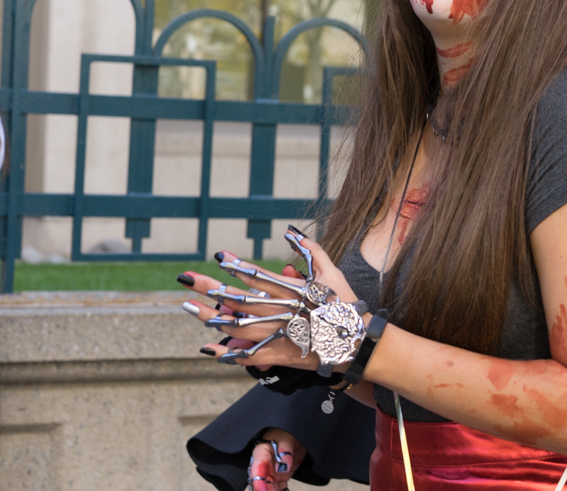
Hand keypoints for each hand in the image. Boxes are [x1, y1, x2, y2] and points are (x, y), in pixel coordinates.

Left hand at [182, 228, 359, 368]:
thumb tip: (292, 232)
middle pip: (240, 298)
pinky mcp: (280, 354)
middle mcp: (281, 311)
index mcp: (293, 290)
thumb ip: (312, 250)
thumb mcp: (331, 273)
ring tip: (189, 306)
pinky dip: (227, 353)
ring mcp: (279, 334)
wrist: (358, 341)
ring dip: (211, 316)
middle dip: (211, 287)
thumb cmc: (345, 304)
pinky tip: (208, 347)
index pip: (258, 275)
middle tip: (186, 278)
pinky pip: (248, 355)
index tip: (219, 256)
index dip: (237, 265)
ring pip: (237, 325)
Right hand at [248, 428, 304, 490]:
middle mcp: (264, 466)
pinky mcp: (280, 478)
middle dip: (266, 490)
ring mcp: (272, 473)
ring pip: (270, 488)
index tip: (262, 490)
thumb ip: (285, 450)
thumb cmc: (286, 432)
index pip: (257, 469)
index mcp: (262, 453)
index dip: (258, 482)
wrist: (294, 435)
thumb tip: (284, 467)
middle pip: (263, 482)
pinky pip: (279, 488)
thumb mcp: (287, 436)